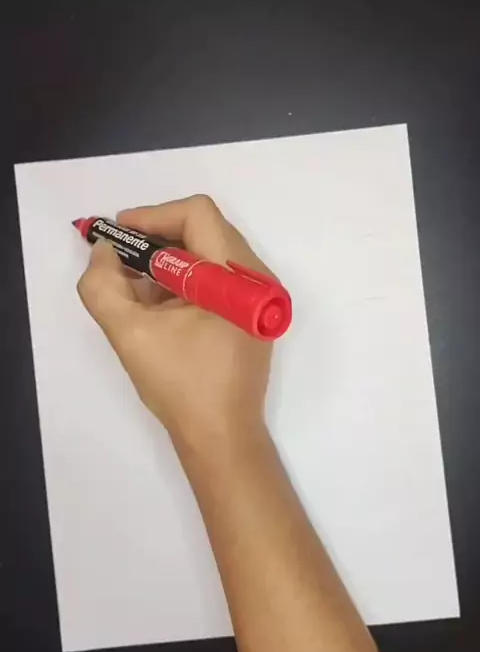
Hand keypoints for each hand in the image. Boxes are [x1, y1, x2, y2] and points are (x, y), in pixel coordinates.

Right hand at [77, 195, 272, 445]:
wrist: (221, 436)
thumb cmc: (181, 386)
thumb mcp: (130, 333)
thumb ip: (104, 285)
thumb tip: (104, 252)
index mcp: (236, 276)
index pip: (197, 214)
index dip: (152, 216)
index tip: (118, 236)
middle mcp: (256, 278)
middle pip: (203, 229)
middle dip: (156, 238)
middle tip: (119, 257)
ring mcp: (256, 298)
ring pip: (207, 254)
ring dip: (166, 261)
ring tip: (131, 283)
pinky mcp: (250, 315)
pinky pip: (214, 279)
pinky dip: (182, 281)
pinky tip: (154, 304)